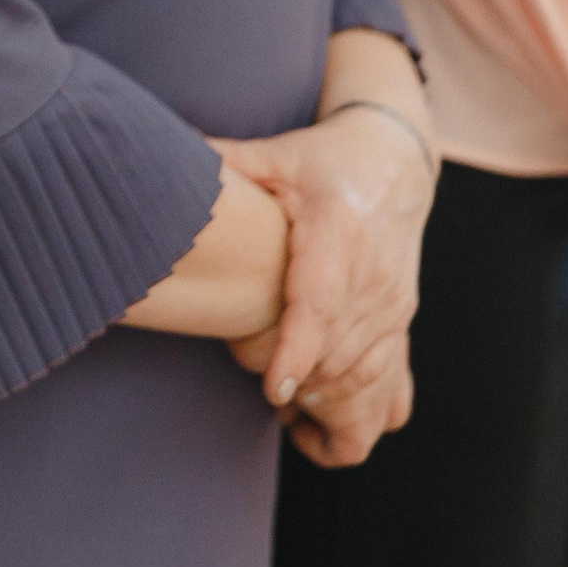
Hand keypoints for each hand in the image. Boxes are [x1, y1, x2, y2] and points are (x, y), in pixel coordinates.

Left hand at [215, 103, 430, 464]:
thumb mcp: (273, 155)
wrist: (396, 160)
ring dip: (328, 410)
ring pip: (370, 383)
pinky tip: (316, 415)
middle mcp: (373, 280)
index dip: (299, 351)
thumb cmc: (322, 159)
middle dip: (302, 390)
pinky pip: (392, 389)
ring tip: (286, 413)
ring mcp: (393, 307)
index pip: (321, 305)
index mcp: (338, 236)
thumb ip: (221, 161)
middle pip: (340, 358)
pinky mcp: (401, 324)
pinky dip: (358, 412)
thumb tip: (166, 151)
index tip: (275, 391)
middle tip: (262, 393)